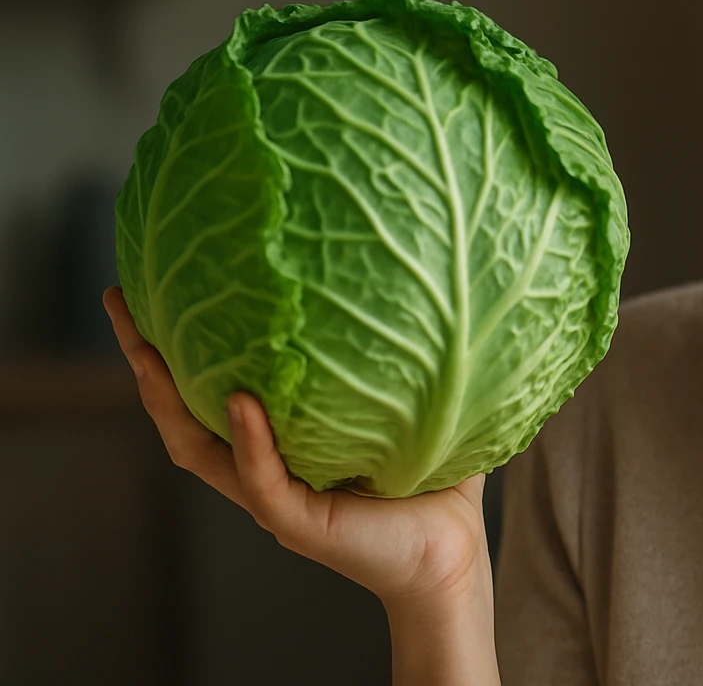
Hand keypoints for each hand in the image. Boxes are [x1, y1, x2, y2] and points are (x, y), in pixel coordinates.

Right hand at [103, 287, 490, 608]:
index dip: (178, 342)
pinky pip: (260, 480)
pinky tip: (240, 401)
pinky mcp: (296, 522)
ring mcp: (272, 496)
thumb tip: (422, 276)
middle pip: (180, 410)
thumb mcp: (415, 408)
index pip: (209, 387)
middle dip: (145, 358)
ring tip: (145, 348)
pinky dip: (249, 439)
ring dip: (166, 397)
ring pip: (197, 447)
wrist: (453, 556)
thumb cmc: (435, 484)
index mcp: (278, 440)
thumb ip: (405, 354)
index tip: (153, 285)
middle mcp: (261, 465)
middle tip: (119, 301)